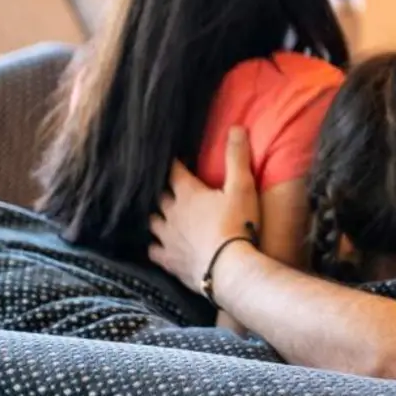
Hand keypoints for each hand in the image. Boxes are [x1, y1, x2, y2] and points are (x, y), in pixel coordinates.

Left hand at [149, 127, 261, 291]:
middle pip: (159, 197)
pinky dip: (154, 246)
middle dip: (163, 191)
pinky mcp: (169, 261)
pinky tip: (157, 246)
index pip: (174, 172)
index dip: (174, 164)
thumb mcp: (242, 187)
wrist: (230, 268)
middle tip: (168, 187)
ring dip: (155, 217)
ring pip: (152, 223)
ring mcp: (167, 238)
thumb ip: (237, 158)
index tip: (175, 159)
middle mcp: (171, 213)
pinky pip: (153, 251)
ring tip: (160, 214)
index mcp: (188, 193)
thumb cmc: (238, 224)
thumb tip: (235, 128)